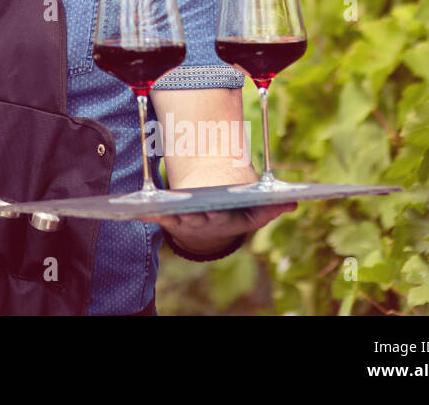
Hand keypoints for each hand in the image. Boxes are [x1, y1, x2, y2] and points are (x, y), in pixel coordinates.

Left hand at [134, 203, 295, 254]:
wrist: (211, 226)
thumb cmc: (235, 213)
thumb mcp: (254, 212)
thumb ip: (271, 208)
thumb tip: (293, 202)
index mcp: (225, 221)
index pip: (223, 219)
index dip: (218, 215)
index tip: (215, 209)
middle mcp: (204, 224)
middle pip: (196, 220)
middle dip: (191, 216)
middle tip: (185, 210)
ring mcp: (185, 222)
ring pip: (175, 219)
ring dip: (166, 215)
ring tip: (158, 208)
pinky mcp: (168, 219)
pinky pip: (156, 216)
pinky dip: (147, 213)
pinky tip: (135, 207)